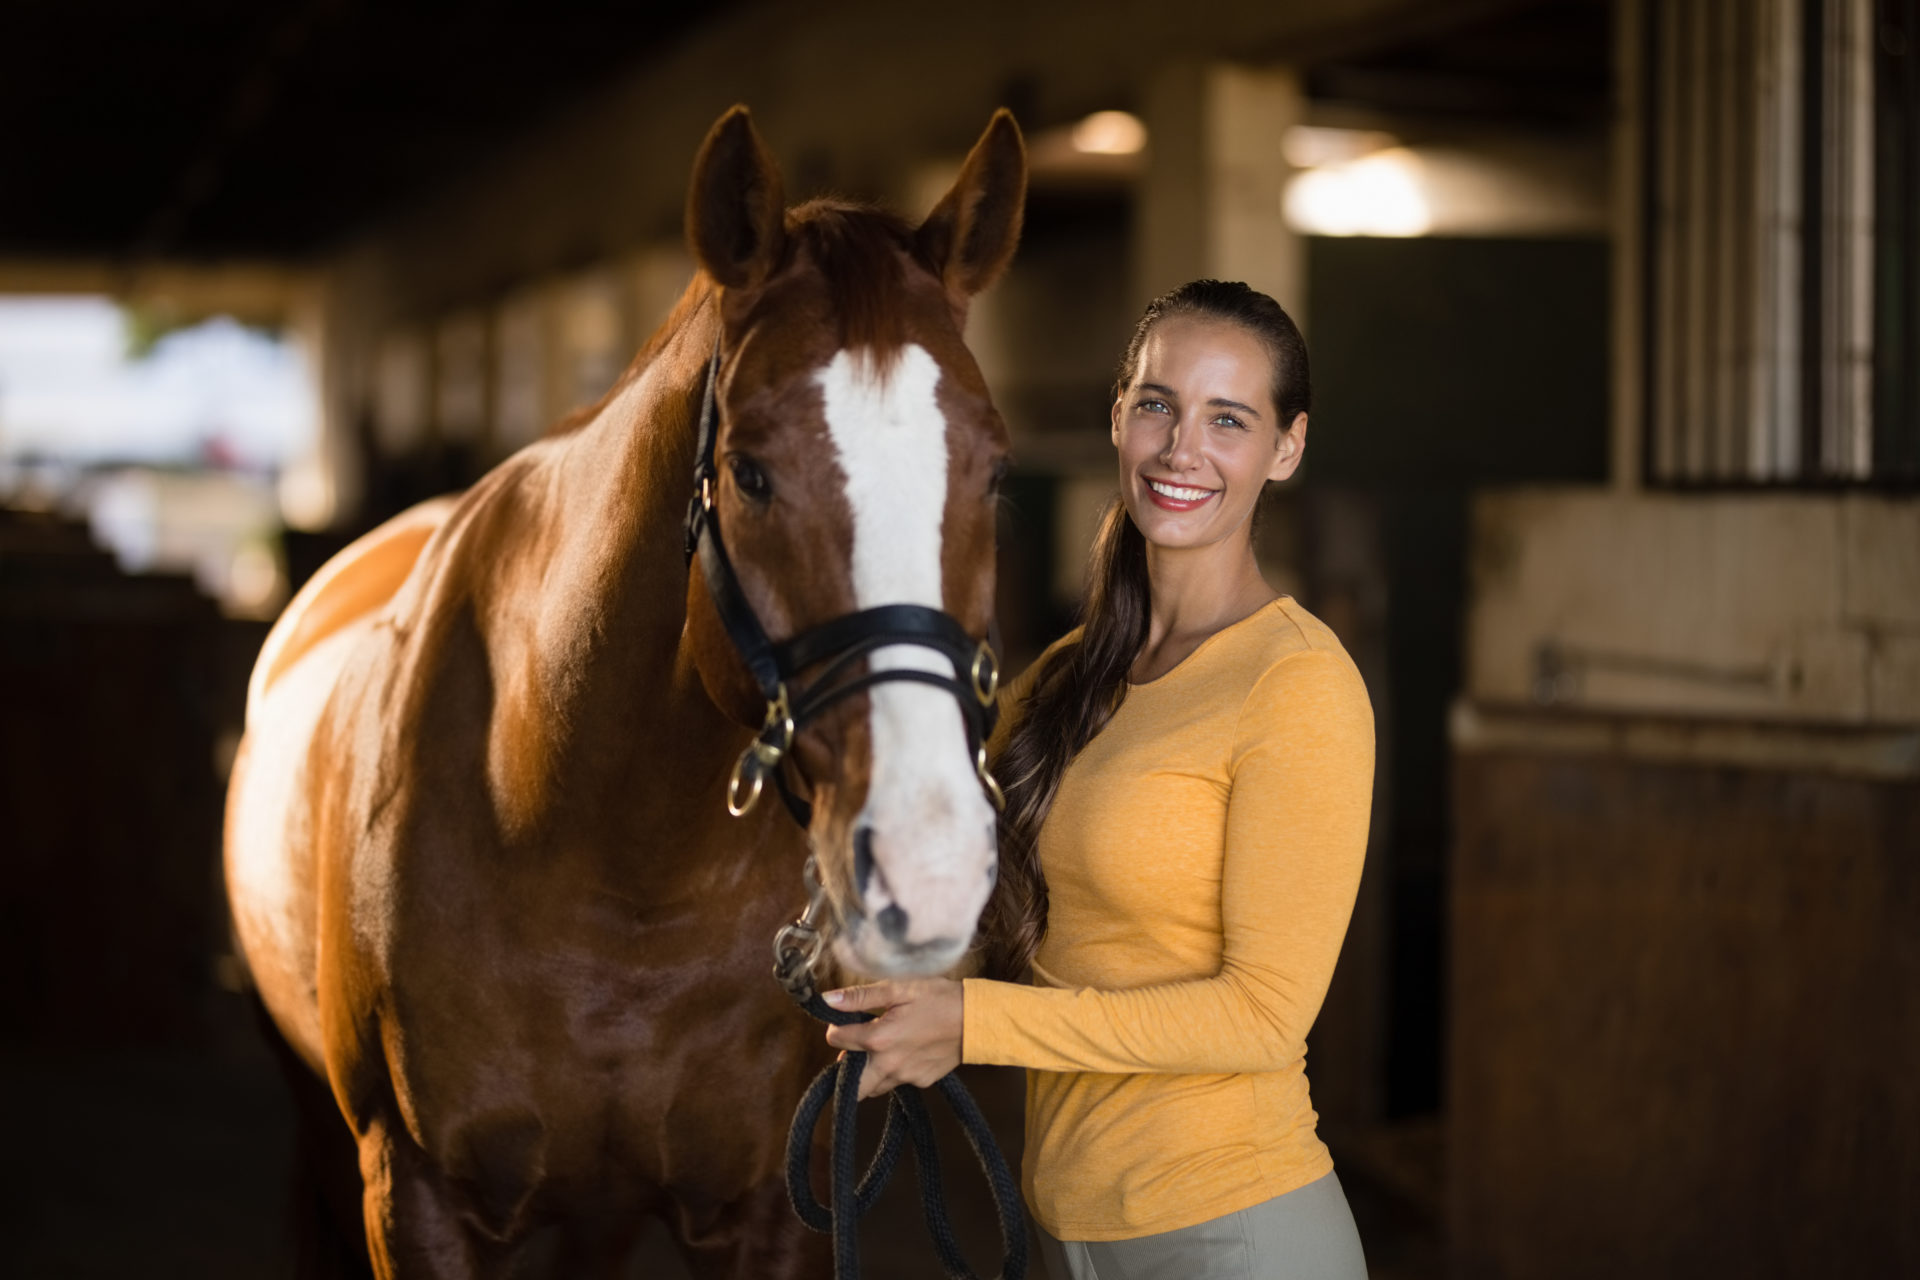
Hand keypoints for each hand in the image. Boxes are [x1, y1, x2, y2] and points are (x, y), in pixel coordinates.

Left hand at [821, 978, 962, 1099]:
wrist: (977, 1019)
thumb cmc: (938, 998)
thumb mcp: (899, 988)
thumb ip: (860, 997)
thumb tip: (828, 1000)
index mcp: (878, 1039)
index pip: (836, 1040)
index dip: (836, 1027)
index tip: (846, 1020)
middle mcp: (888, 1064)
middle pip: (852, 1086)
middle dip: (847, 1070)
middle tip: (857, 1049)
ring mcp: (907, 1077)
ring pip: (875, 1086)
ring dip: (870, 1071)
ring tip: (882, 1048)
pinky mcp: (922, 1082)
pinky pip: (899, 1082)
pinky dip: (895, 1070)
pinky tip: (907, 1050)